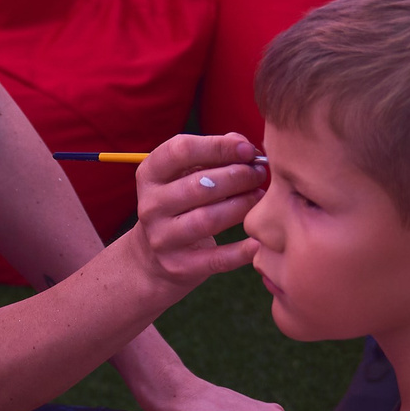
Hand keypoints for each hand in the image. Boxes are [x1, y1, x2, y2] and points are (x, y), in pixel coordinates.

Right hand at [126, 134, 265, 292]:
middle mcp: (151, 205)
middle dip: (237, 176)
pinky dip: (240, 251)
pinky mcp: (178, 266)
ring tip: (259, 196)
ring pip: (207, 219)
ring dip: (241, 205)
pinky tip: (258, 241)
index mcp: (150, 174)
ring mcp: (162, 238)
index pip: (181, 150)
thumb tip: (243, 144)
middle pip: (199, 185)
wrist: (152, 258)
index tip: (248, 149)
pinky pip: (216, 259)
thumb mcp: (185, 174)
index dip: (218, 146)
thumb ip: (212, 154)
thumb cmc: (181, 204)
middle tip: (259, 174)